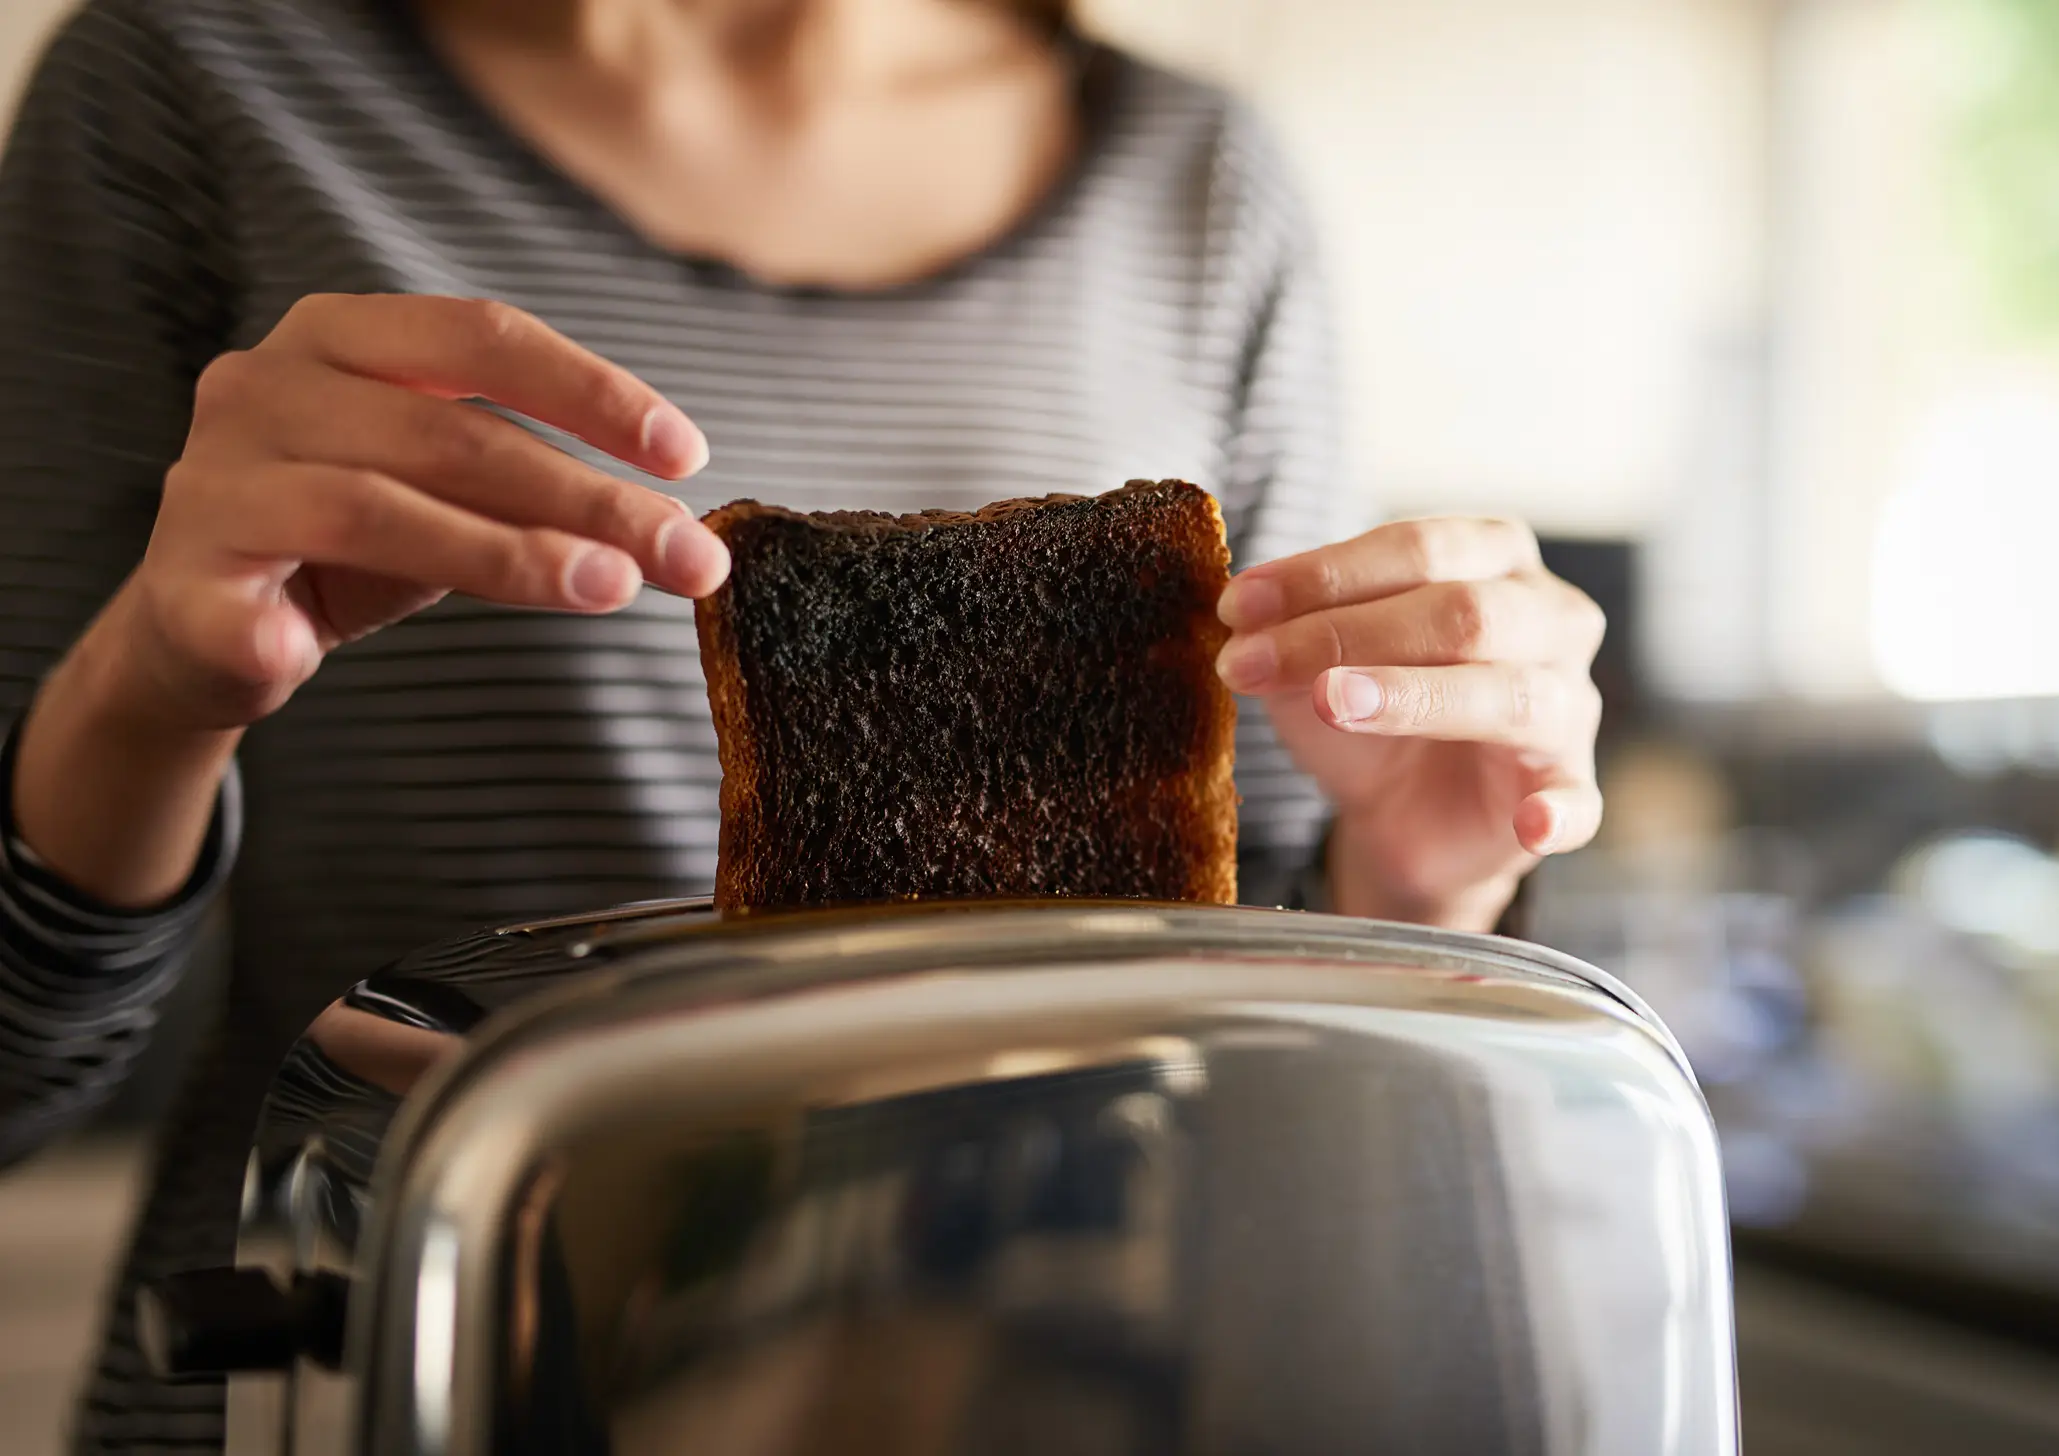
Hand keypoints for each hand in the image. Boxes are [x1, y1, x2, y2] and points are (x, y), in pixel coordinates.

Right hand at [13, 293, 727, 906]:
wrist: (206, 624)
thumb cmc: (352, 541)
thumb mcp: (452, 492)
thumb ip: (539, 487)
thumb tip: (677, 528)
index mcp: (341, 337)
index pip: (480, 338)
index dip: (591, 391)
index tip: (686, 455)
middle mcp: (267, 386)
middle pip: (453, 433)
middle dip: (587, 496)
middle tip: (685, 555)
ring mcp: (214, 483)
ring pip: (374, 509)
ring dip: (504, 555)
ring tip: (605, 590)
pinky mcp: (179, 583)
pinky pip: (234, 610)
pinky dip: (272, 634)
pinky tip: (300, 653)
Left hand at [1215, 517, 1604, 931]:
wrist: (1401, 814)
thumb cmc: (1370, 712)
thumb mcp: (1314, 664)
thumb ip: (1290, 635)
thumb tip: (1241, 619)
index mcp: (1493, 558)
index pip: (1418, 549)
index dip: (1324, 573)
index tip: (1238, 605)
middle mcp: (1549, 618)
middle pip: (1463, 611)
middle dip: (1349, 632)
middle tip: (1259, 659)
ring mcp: (1567, 705)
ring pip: (1507, 692)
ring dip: (1415, 696)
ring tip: (1335, 703)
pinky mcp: (1567, 787)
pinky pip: (1575, 801)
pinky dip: (1557, 812)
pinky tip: (1532, 823)